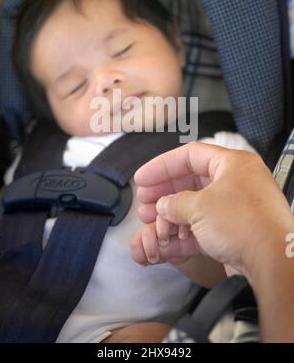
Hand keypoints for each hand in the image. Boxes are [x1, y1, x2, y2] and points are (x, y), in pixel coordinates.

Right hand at [133, 142, 292, 279]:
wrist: (273, 262)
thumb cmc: (244, 224)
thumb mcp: (199, 207)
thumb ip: (174, 203)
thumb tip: (164, 206)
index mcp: (232, 164)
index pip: (190, 155)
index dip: (162, 165)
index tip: (143, 177)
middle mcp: (236, 182)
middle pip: (191, 181)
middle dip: (165, 192)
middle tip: (145, 199)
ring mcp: (237, 208)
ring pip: (196, 205)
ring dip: (172, 214)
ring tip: (151, 220)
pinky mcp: (236, 231)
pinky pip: (204, 226)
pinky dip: (184, 231)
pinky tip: (166, 238)